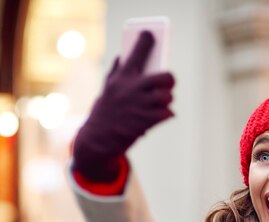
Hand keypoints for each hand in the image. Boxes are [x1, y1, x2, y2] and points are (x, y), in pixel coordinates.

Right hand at [72, 31, 174, 181]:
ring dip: (167, 100)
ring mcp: (141, 105)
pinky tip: (162, 115)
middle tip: (166, 84)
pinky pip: (167, 113)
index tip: (151, 34)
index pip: (138, 52)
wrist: (99, 139)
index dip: (146, 40)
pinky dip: (167, 114)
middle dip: (169, 80)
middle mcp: (133, 88)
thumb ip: (116, 72)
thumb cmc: (104, 112)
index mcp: (122, 77)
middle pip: (166, 77)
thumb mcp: (106, 89)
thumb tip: (121, 56)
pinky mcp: (146, 121)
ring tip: (161, 102)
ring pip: (168, 97)